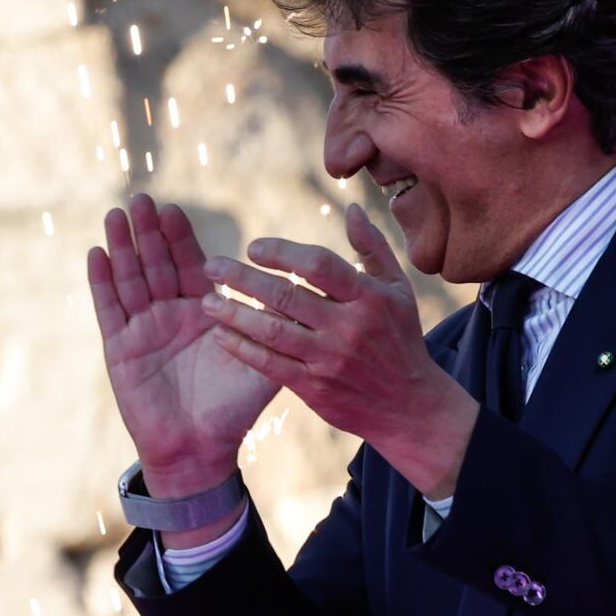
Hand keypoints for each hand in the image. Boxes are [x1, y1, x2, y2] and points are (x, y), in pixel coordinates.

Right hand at [88, 195, 281, 498]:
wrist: (199, 449)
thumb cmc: (233, 408)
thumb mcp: (262, 361)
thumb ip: (273, 326)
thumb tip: (299, 287)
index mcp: (203, 313)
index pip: (190, 265)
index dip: (180, 237)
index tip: (174, 208)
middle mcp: (169, 314)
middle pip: (156, 264)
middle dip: (148, 232)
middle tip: (142, 199)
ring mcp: (142, 329)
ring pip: (130, 278)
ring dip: (123, 246)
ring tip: (116, 214)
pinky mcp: (119, 348)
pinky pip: (108, 308)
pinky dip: (101, 281)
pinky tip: (96, 253)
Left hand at [201, 203, 480, 496]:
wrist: (410, 408)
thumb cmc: (399, 339)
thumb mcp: (397, 291)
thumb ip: (372, 248)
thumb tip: (351, 208)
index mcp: (370, 297)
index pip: (319, 265)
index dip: (282, 252)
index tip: (253, 248)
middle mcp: (349, 327)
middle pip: (286, 296)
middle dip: (243, 279)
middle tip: (211, 266)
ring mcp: (330, 359)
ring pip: (273, 331)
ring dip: (234, 314)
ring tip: (206, 301)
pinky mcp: (315, 387)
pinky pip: (270, 364)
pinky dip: (242, 348)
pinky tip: (220, 334)